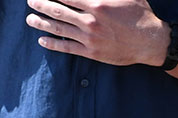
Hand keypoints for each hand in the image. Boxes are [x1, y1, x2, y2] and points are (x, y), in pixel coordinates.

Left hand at [25, 0, 168, 66]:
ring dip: (42, 24)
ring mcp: (88, 37)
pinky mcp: (89, 52)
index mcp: (98, 3)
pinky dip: (52, 44)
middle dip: (43, 4)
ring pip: (59, 29)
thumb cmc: (139, 13)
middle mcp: (90, 20)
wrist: (147, 41)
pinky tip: (41, 40)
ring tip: (30, 19)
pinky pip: (66, 48)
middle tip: (31, 1)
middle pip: (59, 11)